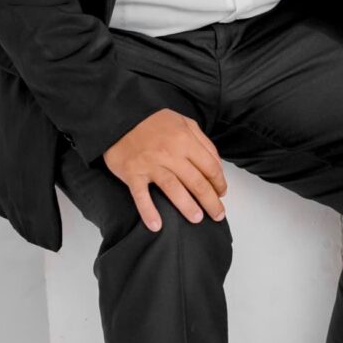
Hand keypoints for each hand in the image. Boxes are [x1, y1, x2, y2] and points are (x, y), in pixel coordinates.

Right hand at [103, 108, 227, 232]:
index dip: (219, 182)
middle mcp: (170, 153)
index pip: (209, 166)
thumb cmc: (154, 122)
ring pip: (174, 190)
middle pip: (196, 182)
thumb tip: (217, 164)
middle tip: (218, 215)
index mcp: (185, 140)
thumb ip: (203, 141)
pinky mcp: (132, 173)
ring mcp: (150, 165)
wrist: (120, 117)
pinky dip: (148, 212)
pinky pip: (141, 196)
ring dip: (187, 207)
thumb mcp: (184, 122)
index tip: (222, 193)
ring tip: (197, 219)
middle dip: (210, 201)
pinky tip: (156, 225)